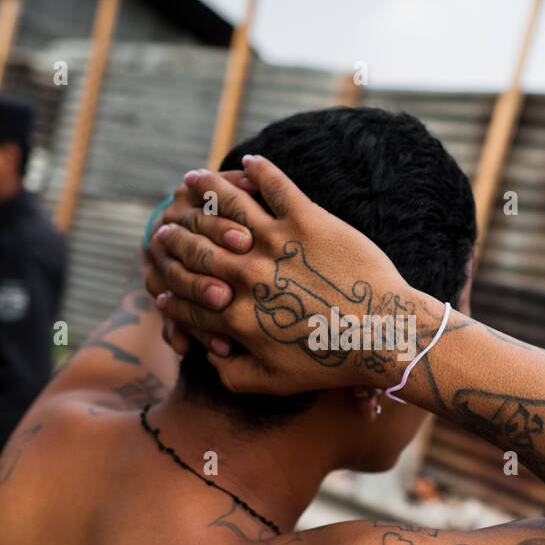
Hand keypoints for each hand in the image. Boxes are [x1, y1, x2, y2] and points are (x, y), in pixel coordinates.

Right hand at [146, 154, 421, 395]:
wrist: (385, 335)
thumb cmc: (331, 362)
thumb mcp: (273, 382)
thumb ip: (232, 372)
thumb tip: (209, 355)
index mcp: (236, 317)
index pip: (187, 296)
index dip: (169, 287)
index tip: (159, 278)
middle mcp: (249, 276)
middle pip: (197, 248)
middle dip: (174, 236)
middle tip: (164, 225)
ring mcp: (277, 243)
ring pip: (230, 207)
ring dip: (207, 189)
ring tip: (194, 179)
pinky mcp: (308, 221)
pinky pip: (275, 186)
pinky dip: (259, 170)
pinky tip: (249, 163)